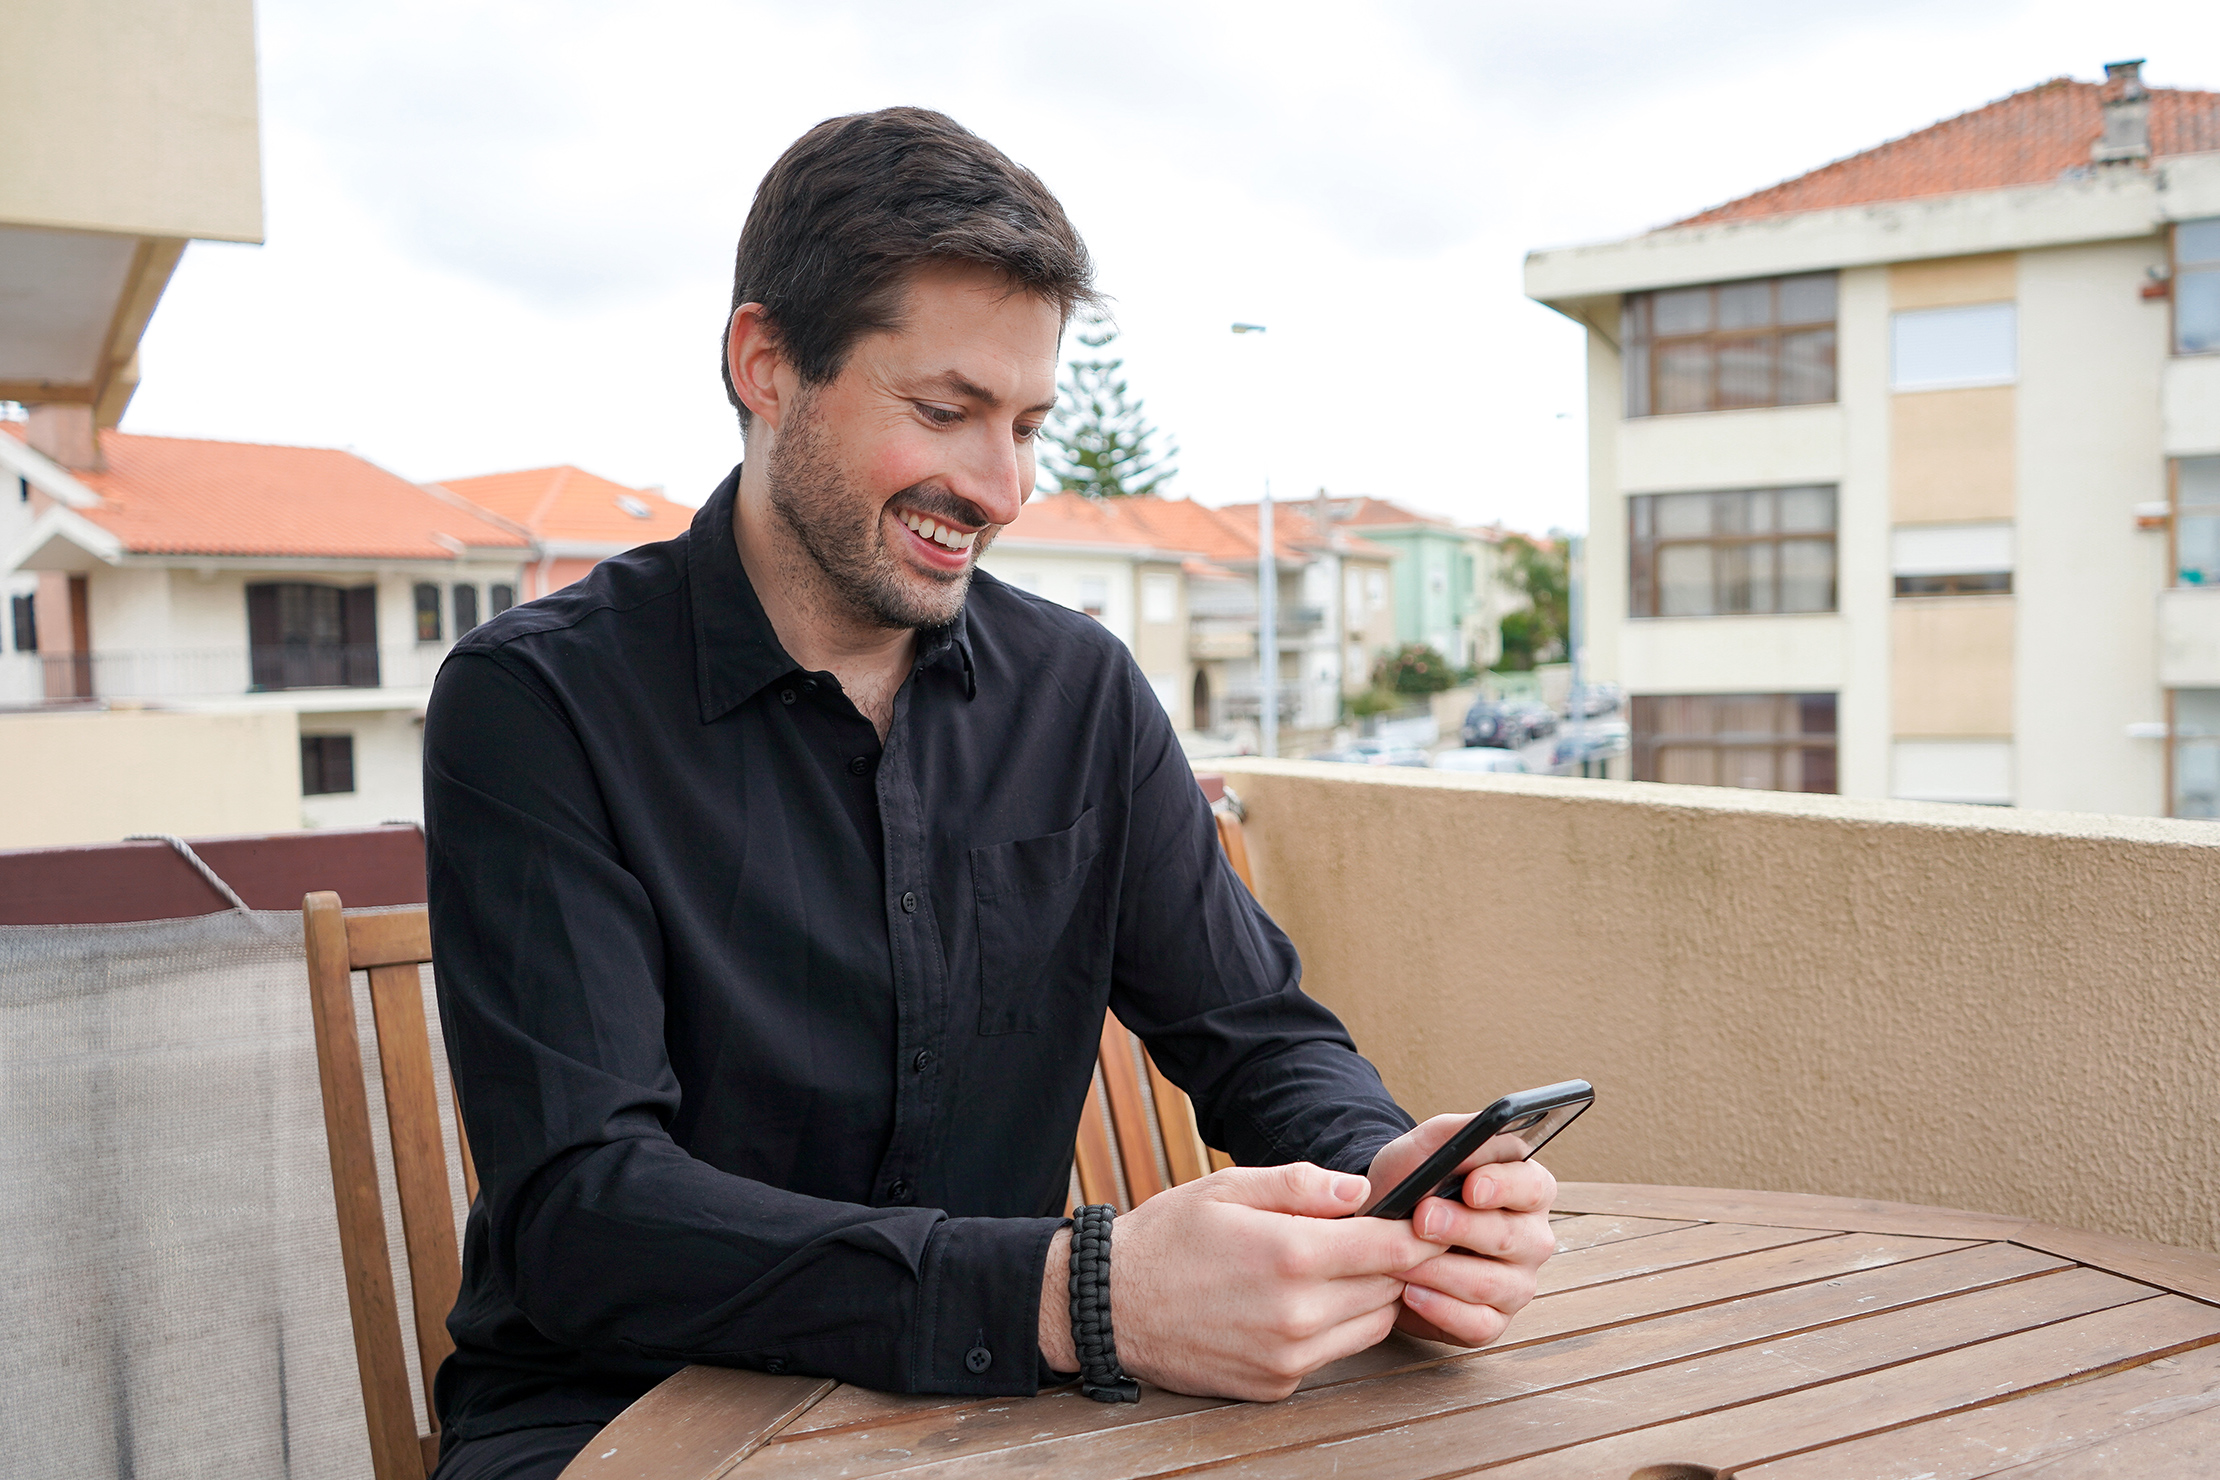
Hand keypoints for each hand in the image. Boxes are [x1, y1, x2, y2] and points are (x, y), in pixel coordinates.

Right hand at [1038, 1163, 1440, 1401]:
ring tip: (1337, 1266)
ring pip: (1372, 1325)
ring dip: (1369, 1295)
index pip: (1391, 1248)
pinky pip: (1333, 1354)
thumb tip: (1360, 1190)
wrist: (1109, 1308)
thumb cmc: (1167, 1238)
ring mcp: (1288, 1357)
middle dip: (1394, 1261)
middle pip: (1391, 1288)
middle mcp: (1298, 1314)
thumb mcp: (1226, 1187)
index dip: (1419, 1232)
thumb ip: (1300, 1186)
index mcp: (1290, 1255)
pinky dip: (1333, 1327)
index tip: (1428, 1218)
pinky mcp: (1277, 1384)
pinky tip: (1300, 1301)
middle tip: (1378, 1236)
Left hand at [1363, 1115, 1557, 1346]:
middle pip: (1512, 1237)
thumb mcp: (1423, 1148)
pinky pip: (1478, 1325)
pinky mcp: (1493, 1322)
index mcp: (1527, 1189)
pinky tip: (1410, 1293)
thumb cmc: (1410, 1183)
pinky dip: (1441, 1310)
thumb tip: (1485, 1126)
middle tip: (1421, 1218)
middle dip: (1462, 1228)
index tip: (1470, 1186)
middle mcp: (1532, 1239)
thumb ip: (1455, 1132)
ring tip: (1401, 1259)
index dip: (1503, 1186)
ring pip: (1491, 1284)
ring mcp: (1517, 1284)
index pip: (1533, 1186)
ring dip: (1441, 1271)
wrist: (1377, 1228)